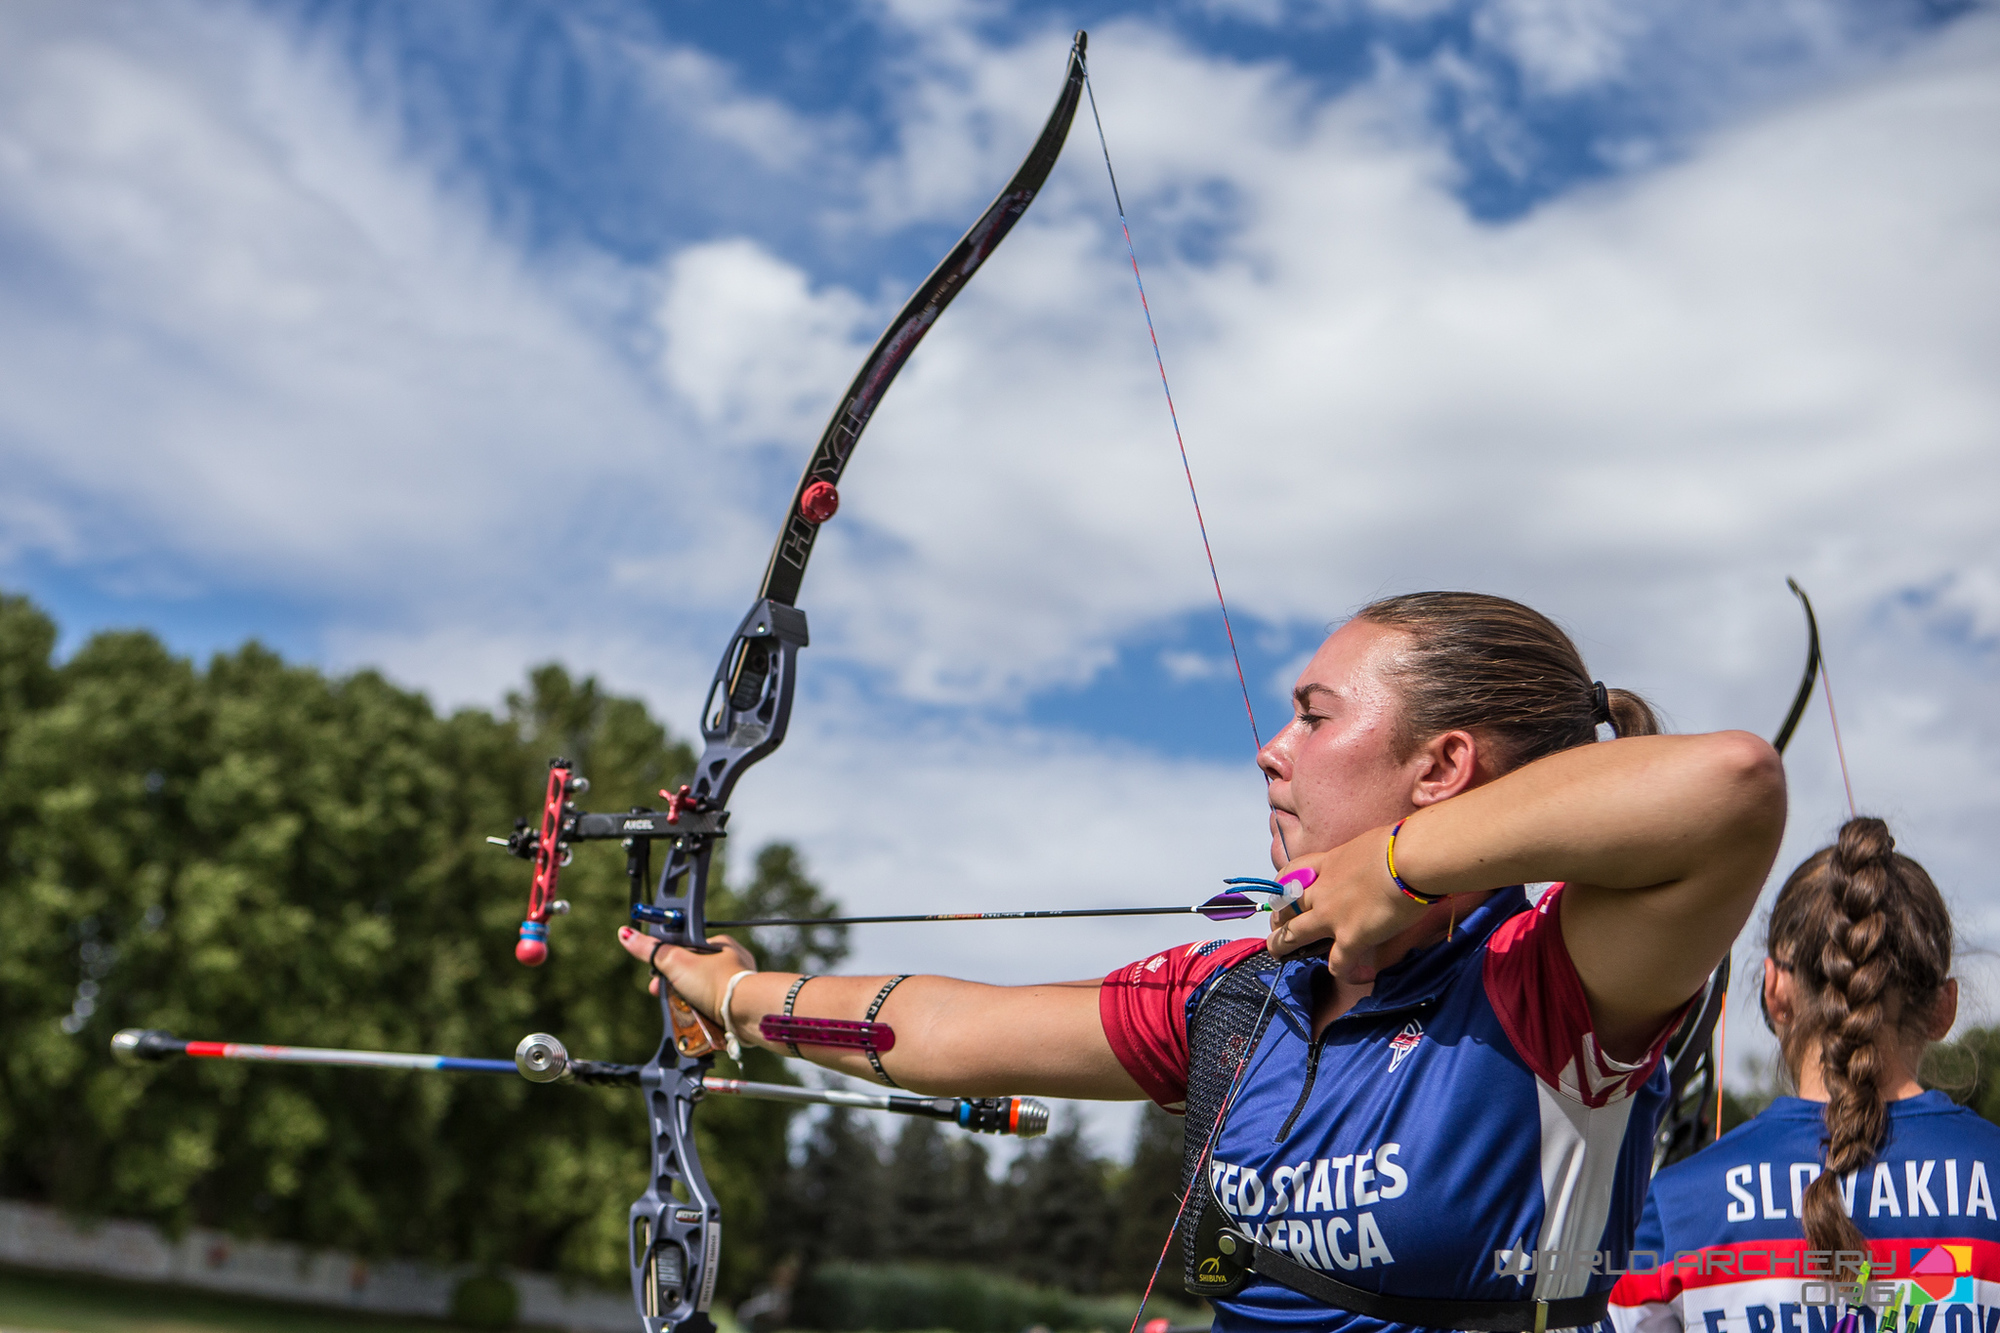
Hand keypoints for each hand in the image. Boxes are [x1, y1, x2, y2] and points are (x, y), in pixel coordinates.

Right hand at [617, 927, 756, 1021]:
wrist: (745, 1012)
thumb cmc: (715, 982)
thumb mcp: (676, 962)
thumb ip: (651, 950)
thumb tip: (626, 934)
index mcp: (719, 945)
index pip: (684, 950)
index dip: (666, 964)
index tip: (655, 977)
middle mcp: (731, 963)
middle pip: (691, 974)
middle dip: (674, 987)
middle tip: (664, 998)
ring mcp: (735, 985)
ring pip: (701, 993)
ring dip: (687, 1003)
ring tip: (682, 1012)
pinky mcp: (738, 1006)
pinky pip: (713, 1008)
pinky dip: (702, 1014)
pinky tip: (697, 1020)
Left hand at [1266, 826, 1429, 981]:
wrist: (1410, 859)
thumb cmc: (1399, 844)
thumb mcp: (1371, 843)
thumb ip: (1366, 856)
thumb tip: (1381, 859)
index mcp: (1330, 863)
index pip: (1294, 871)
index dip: (1283, 884)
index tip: (1280, 892)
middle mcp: (1324, 890)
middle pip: (1287, 905)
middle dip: (1277, 917)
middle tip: (1275, 926)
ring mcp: (1333, 915)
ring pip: (1294, 934)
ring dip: (1282, 945)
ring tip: (1278, 954)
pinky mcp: (1351, 938)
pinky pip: (1338, 963)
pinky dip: (1343, 971)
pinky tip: (1351, 974)